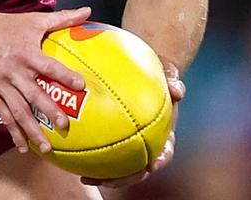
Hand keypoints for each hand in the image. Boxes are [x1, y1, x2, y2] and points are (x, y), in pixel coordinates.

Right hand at [0, 6, 91, 153]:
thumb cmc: (7, 26)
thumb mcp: (34, 20)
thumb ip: (62, 18)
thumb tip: (88, 11)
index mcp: (26, 53)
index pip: (48, 66)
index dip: (64, 75)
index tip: (81, 84)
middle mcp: (14, 72)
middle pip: (33, 94)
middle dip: (49, 111)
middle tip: (64, 125)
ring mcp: (2, 85)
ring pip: (18, 111)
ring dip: (31, 129)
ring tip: (46, 146)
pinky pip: (4, 114)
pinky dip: (13, 132)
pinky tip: (23, 146)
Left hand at [81, 61, 184, 187]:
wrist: (146, 70)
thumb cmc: (158, 73)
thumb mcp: (168, 73)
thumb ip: (173, 81)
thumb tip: (178, 90)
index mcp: (163, 134)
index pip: (165, 152)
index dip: (160, 161)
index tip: (152, 166)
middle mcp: (147, 144)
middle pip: (138, 169)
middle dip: (124, 178)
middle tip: (107, 180)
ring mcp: (130, 144)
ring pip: (118, 167)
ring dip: (104, 176)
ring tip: (85, 178)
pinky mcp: (113, 138)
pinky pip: (102, 150)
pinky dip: (90, 156)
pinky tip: (73, 157)